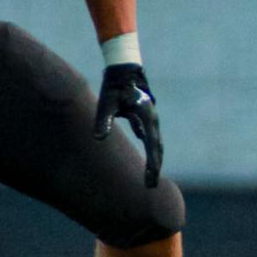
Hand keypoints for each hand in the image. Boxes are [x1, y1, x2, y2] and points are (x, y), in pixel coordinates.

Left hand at [94, 63, 162, 187]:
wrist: (124, 70)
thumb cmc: (115, 86)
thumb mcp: (107, 103)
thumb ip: (104, 120)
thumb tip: (99, 138)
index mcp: (147, 117)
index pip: (152, 146)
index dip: (152, 164)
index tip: (150, 180)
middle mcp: (152, 120)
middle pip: (157, 148)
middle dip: (155, 168)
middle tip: (150, 186)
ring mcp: (150, 120)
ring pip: (155, 144)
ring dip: (154, 161)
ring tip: (150, 178)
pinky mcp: (144, 119)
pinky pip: (150, 139)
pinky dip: (151, 151)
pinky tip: (148, 160)